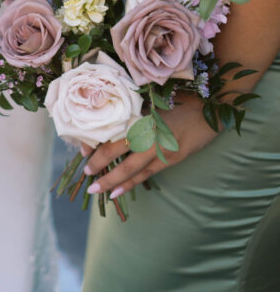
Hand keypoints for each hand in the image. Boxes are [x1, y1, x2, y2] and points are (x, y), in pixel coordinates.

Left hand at [82, 96, 218, 199]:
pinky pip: (145, 175)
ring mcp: (160, 149)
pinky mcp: (170, 160)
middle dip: (98, 165)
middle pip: (117, 152)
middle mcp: (147, 134)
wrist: (209, 111)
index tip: (81, 149)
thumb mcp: (154, 101)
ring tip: (96, 190)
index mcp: (140, 117)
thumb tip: (110, 118)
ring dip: (111, 181)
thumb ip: (134, 110)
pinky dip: (130, 184)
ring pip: (130, 169)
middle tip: (85, 174)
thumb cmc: (179, 100)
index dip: (96, 143)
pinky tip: (117, 192)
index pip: (112, 133)